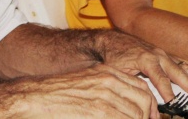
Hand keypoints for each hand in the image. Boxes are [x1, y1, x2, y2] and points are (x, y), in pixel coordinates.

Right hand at [2, 64, 156, 118]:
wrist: (35, 97)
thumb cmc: (57, 95)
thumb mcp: (87, 85)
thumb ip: (107, 92)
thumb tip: (124, 108)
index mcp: (108, 73)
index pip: (141, 88)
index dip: (151, 106)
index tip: (152, 118)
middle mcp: (110, 82)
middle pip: (144, 102)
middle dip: (149, 117)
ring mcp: (105, 96)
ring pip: (136, 115)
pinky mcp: (99, 111)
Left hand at [94, 30, 187, 106]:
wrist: (111, 40)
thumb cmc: (113, 57)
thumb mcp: (118, 72)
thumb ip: (132, 84)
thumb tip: (144, 100)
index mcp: (147, 59)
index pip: (162, 80)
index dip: (169, 93)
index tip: (175, 104)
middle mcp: (159, 55)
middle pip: (179, 73)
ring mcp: (163, 54)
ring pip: (185, 68)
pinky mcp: (165, 55)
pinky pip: (182, 65)